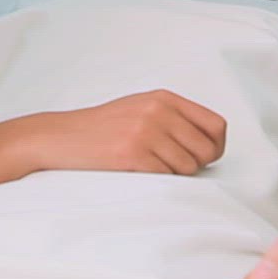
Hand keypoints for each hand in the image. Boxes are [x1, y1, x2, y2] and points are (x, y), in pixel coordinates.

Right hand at [11, 90, 226, 176]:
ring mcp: (145, 131)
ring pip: (188, 166)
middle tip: (177, 168)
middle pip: (206, 149)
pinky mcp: (132, 153)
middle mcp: (158, 111)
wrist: (62, 136)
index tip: (206, 157)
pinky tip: (143, 173)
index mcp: (164, 98)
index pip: (216, 125)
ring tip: (154, 168)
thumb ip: (173, 117)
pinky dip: (160, 180)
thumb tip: (210, 140)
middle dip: (197, 165)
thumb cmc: (103, 127)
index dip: (216, 146)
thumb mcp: (141, 108)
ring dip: (176, 175)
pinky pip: (166, 175)